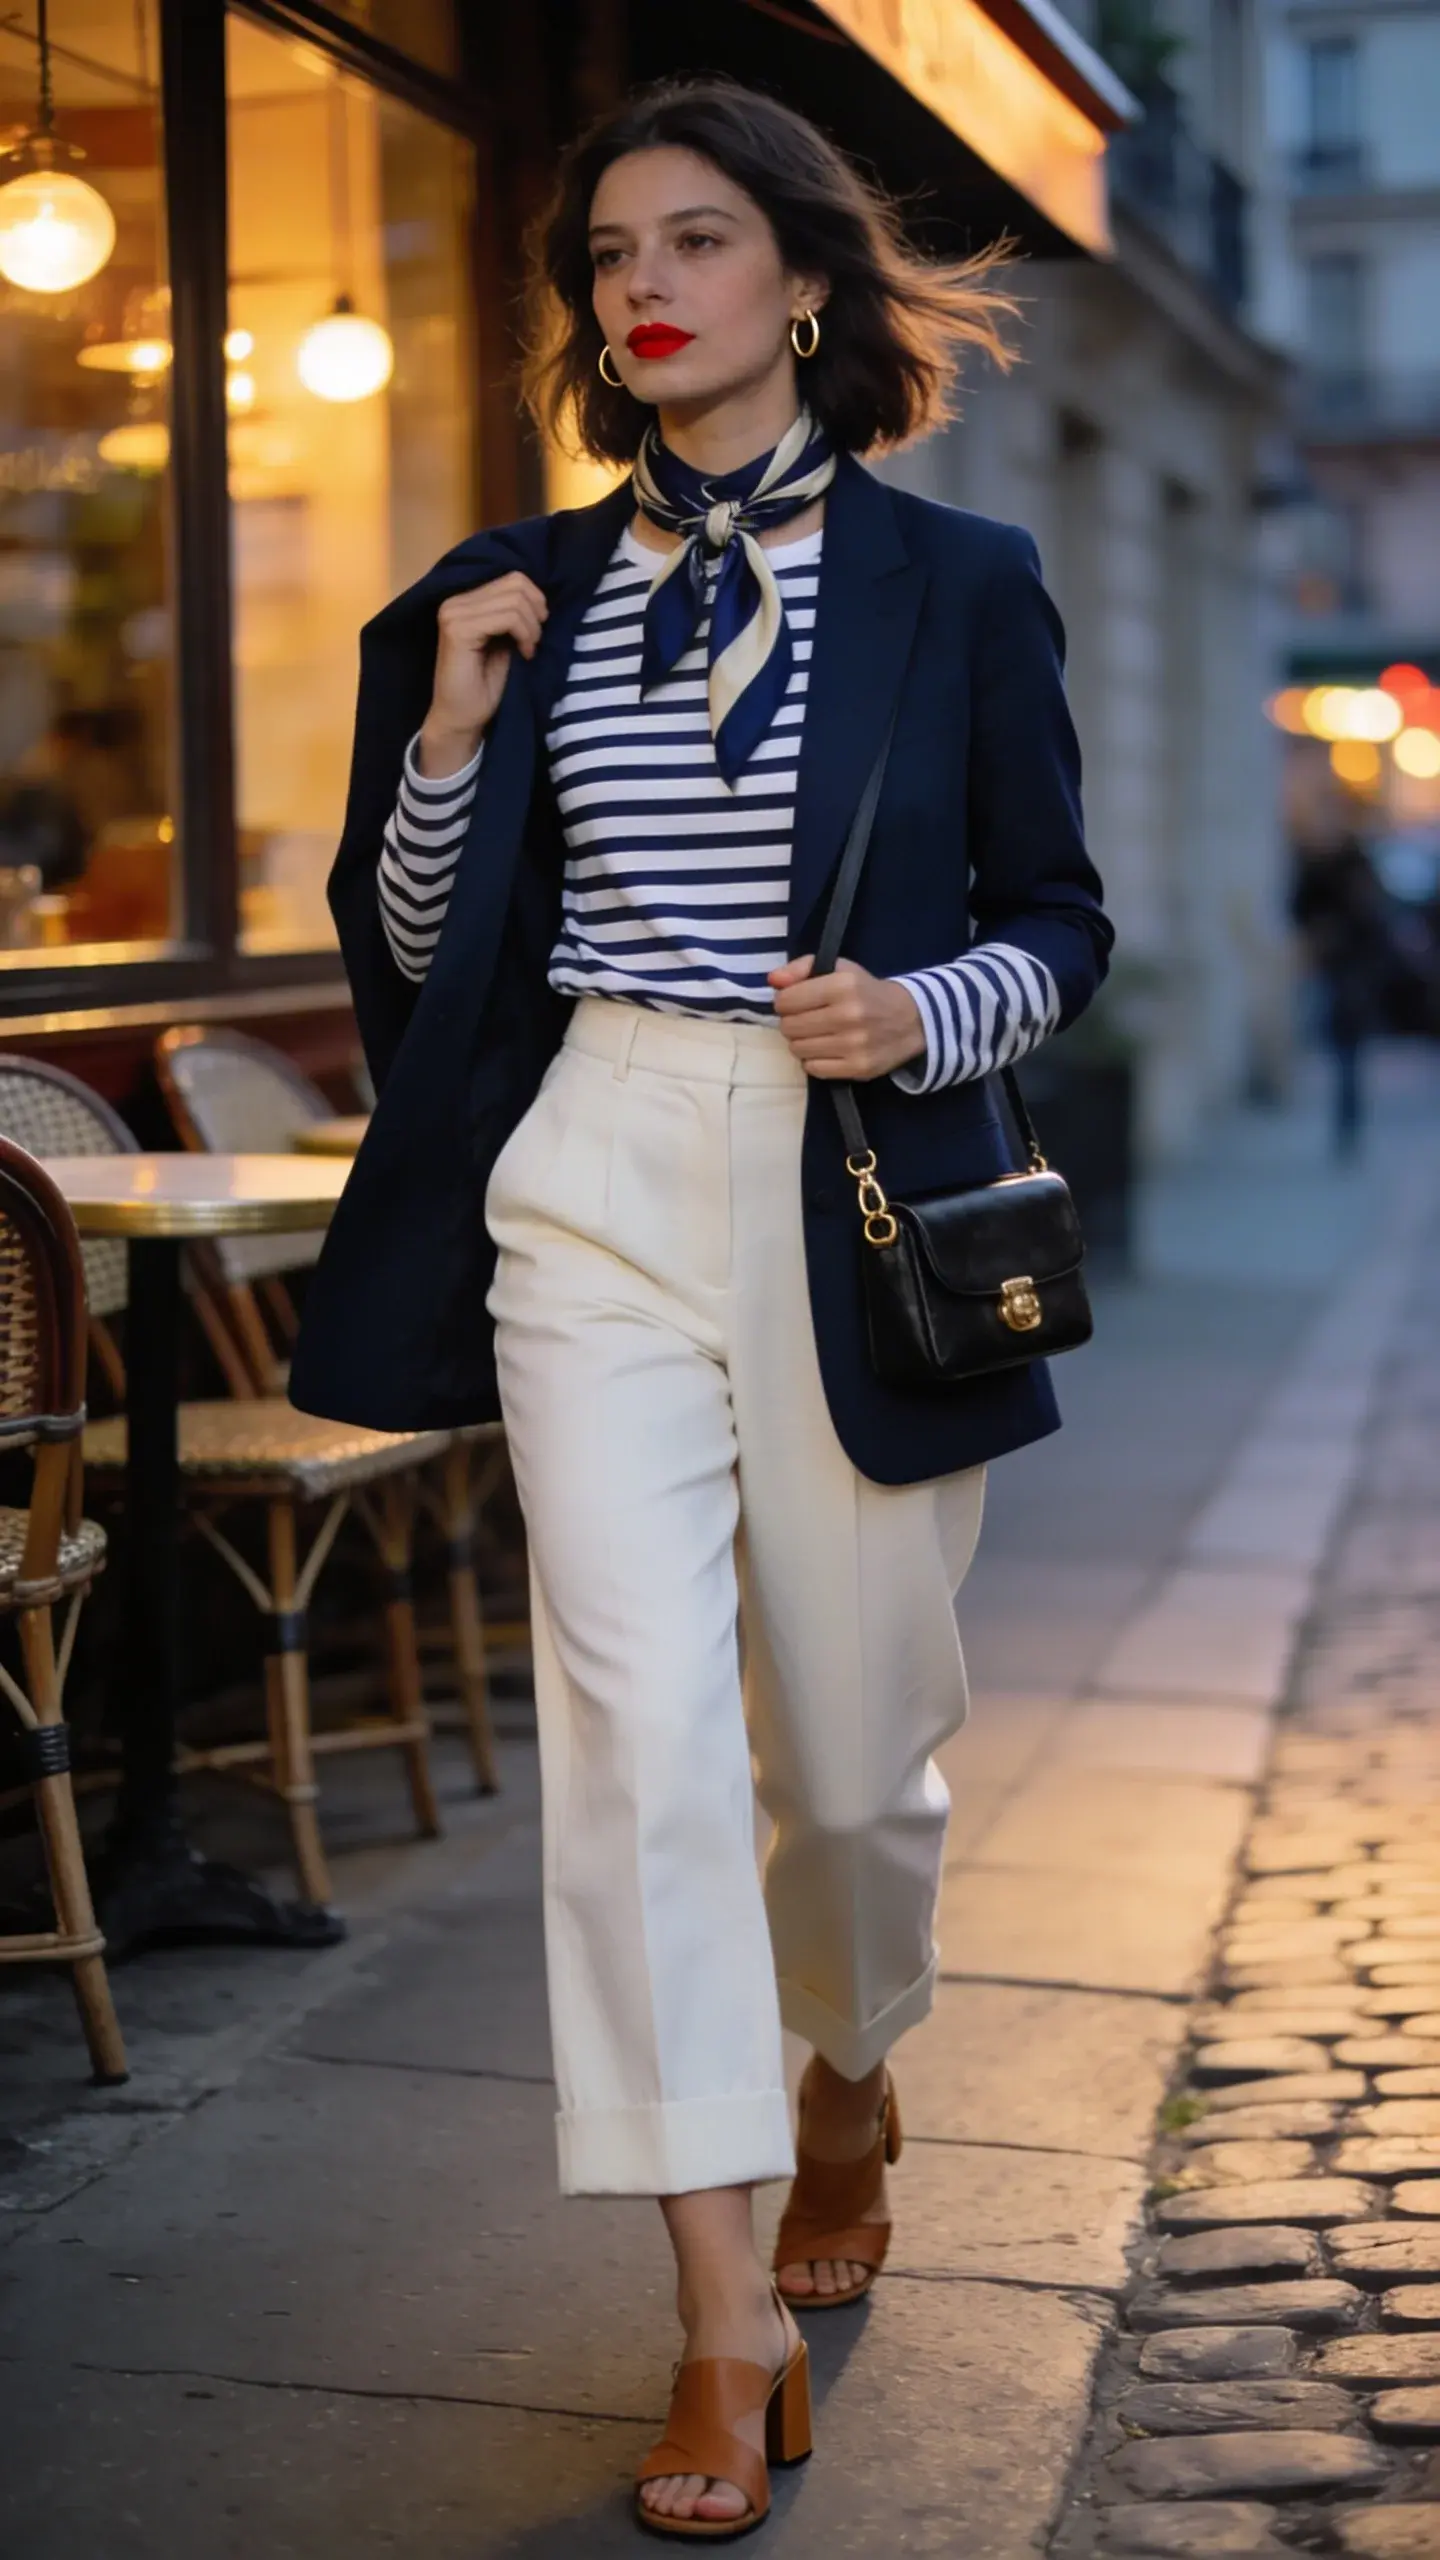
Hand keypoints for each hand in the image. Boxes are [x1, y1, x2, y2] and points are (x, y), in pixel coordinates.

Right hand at [418, 572, 548, 775]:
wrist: (463, 718)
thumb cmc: (486, 685)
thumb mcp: (506, 640)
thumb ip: (515, 613)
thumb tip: (541, 595)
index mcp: (466, 599)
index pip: (513, 578)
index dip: (536, 601)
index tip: (538, 630)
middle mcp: (456, 600)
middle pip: (516, 584)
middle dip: (536, 613)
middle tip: (535, 642)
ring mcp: (454, 613)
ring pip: (515, 600)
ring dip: (532, 628)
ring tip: (528, 650)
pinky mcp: (457, 629)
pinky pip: (507, 617)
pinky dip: (524, 635)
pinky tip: (523, 653)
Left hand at [768, 956, 926, 1079]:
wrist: (911, 1020)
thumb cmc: (867, 991)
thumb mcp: (839, 969)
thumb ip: (802, 969)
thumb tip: (773, 980)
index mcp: (843, 985)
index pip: (786, 1000)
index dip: (785, 1001)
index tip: (796, 1002)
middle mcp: (848, 1015)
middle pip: (789, 1027)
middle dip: (791, 1022)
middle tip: (806, 1019)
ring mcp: (854, 1045)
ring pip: (798, 1049)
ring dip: (801, 1042)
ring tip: (816, 1034)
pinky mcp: (858, 1068)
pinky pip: (813, 1068)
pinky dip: (813, 1060)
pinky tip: (826, 1049)